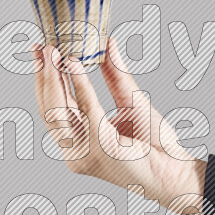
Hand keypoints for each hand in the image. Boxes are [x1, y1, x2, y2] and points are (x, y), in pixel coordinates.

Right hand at [32, 39, 206, 214]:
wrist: (175, 171)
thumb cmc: (156, 145)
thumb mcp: (131, 101)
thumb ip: (115, 75)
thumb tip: (108, 43)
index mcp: (78, 141)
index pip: (52, 108)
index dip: (44, 80)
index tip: (39, 52)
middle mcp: (75, 150)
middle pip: (49, 108)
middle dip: (43, 76)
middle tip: (41, 47)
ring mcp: (84, 152)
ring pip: (59, 109)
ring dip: (54, 77)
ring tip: (54, 51)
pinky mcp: (100, 147)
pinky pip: (85, 108)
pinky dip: (79, 84)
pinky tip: (74, 63)